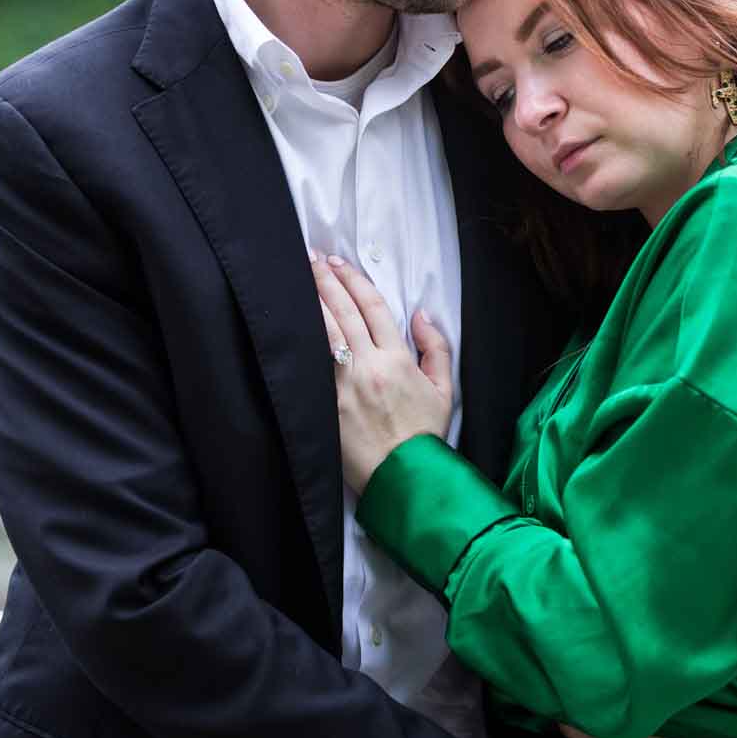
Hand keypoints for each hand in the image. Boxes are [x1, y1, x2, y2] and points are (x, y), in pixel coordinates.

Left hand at [311, 252, 452, 492]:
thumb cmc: (424, 436)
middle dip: (327, 281)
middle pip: (344, 312)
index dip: (355, 281)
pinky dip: (304, 341)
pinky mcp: (326, 405)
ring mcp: (344, 386)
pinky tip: (292, 323)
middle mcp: (369, 366)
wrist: (404, 477)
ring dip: (312, 303)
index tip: (340, 263)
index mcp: (398, 359)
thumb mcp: (444, 389)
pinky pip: (314, 366)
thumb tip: (421, 315)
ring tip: (300, 279)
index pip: (374, 308)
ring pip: (325, 333)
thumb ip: (436, 347)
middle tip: (312, 259)